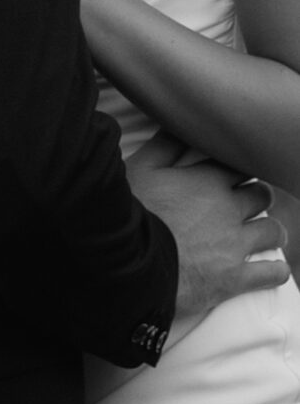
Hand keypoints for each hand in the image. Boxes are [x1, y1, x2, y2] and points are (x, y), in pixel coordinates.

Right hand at [127, 131, 290, 316]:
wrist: (128, 260)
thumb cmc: (132, 210)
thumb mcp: (142, 168)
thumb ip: (165, 145)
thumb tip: (178, 125)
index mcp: (208, 180)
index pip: (241, 167)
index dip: (240, 170)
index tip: (235, 175)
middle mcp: (228, 208)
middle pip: (261, 196)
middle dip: (258, 197)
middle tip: (249, 203)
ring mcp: (234, 244)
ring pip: (272, 231)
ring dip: (271, 231)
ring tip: (265, 234)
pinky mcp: (233, 278)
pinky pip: (271, 273)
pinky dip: (275, 271)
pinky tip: (273, 270)